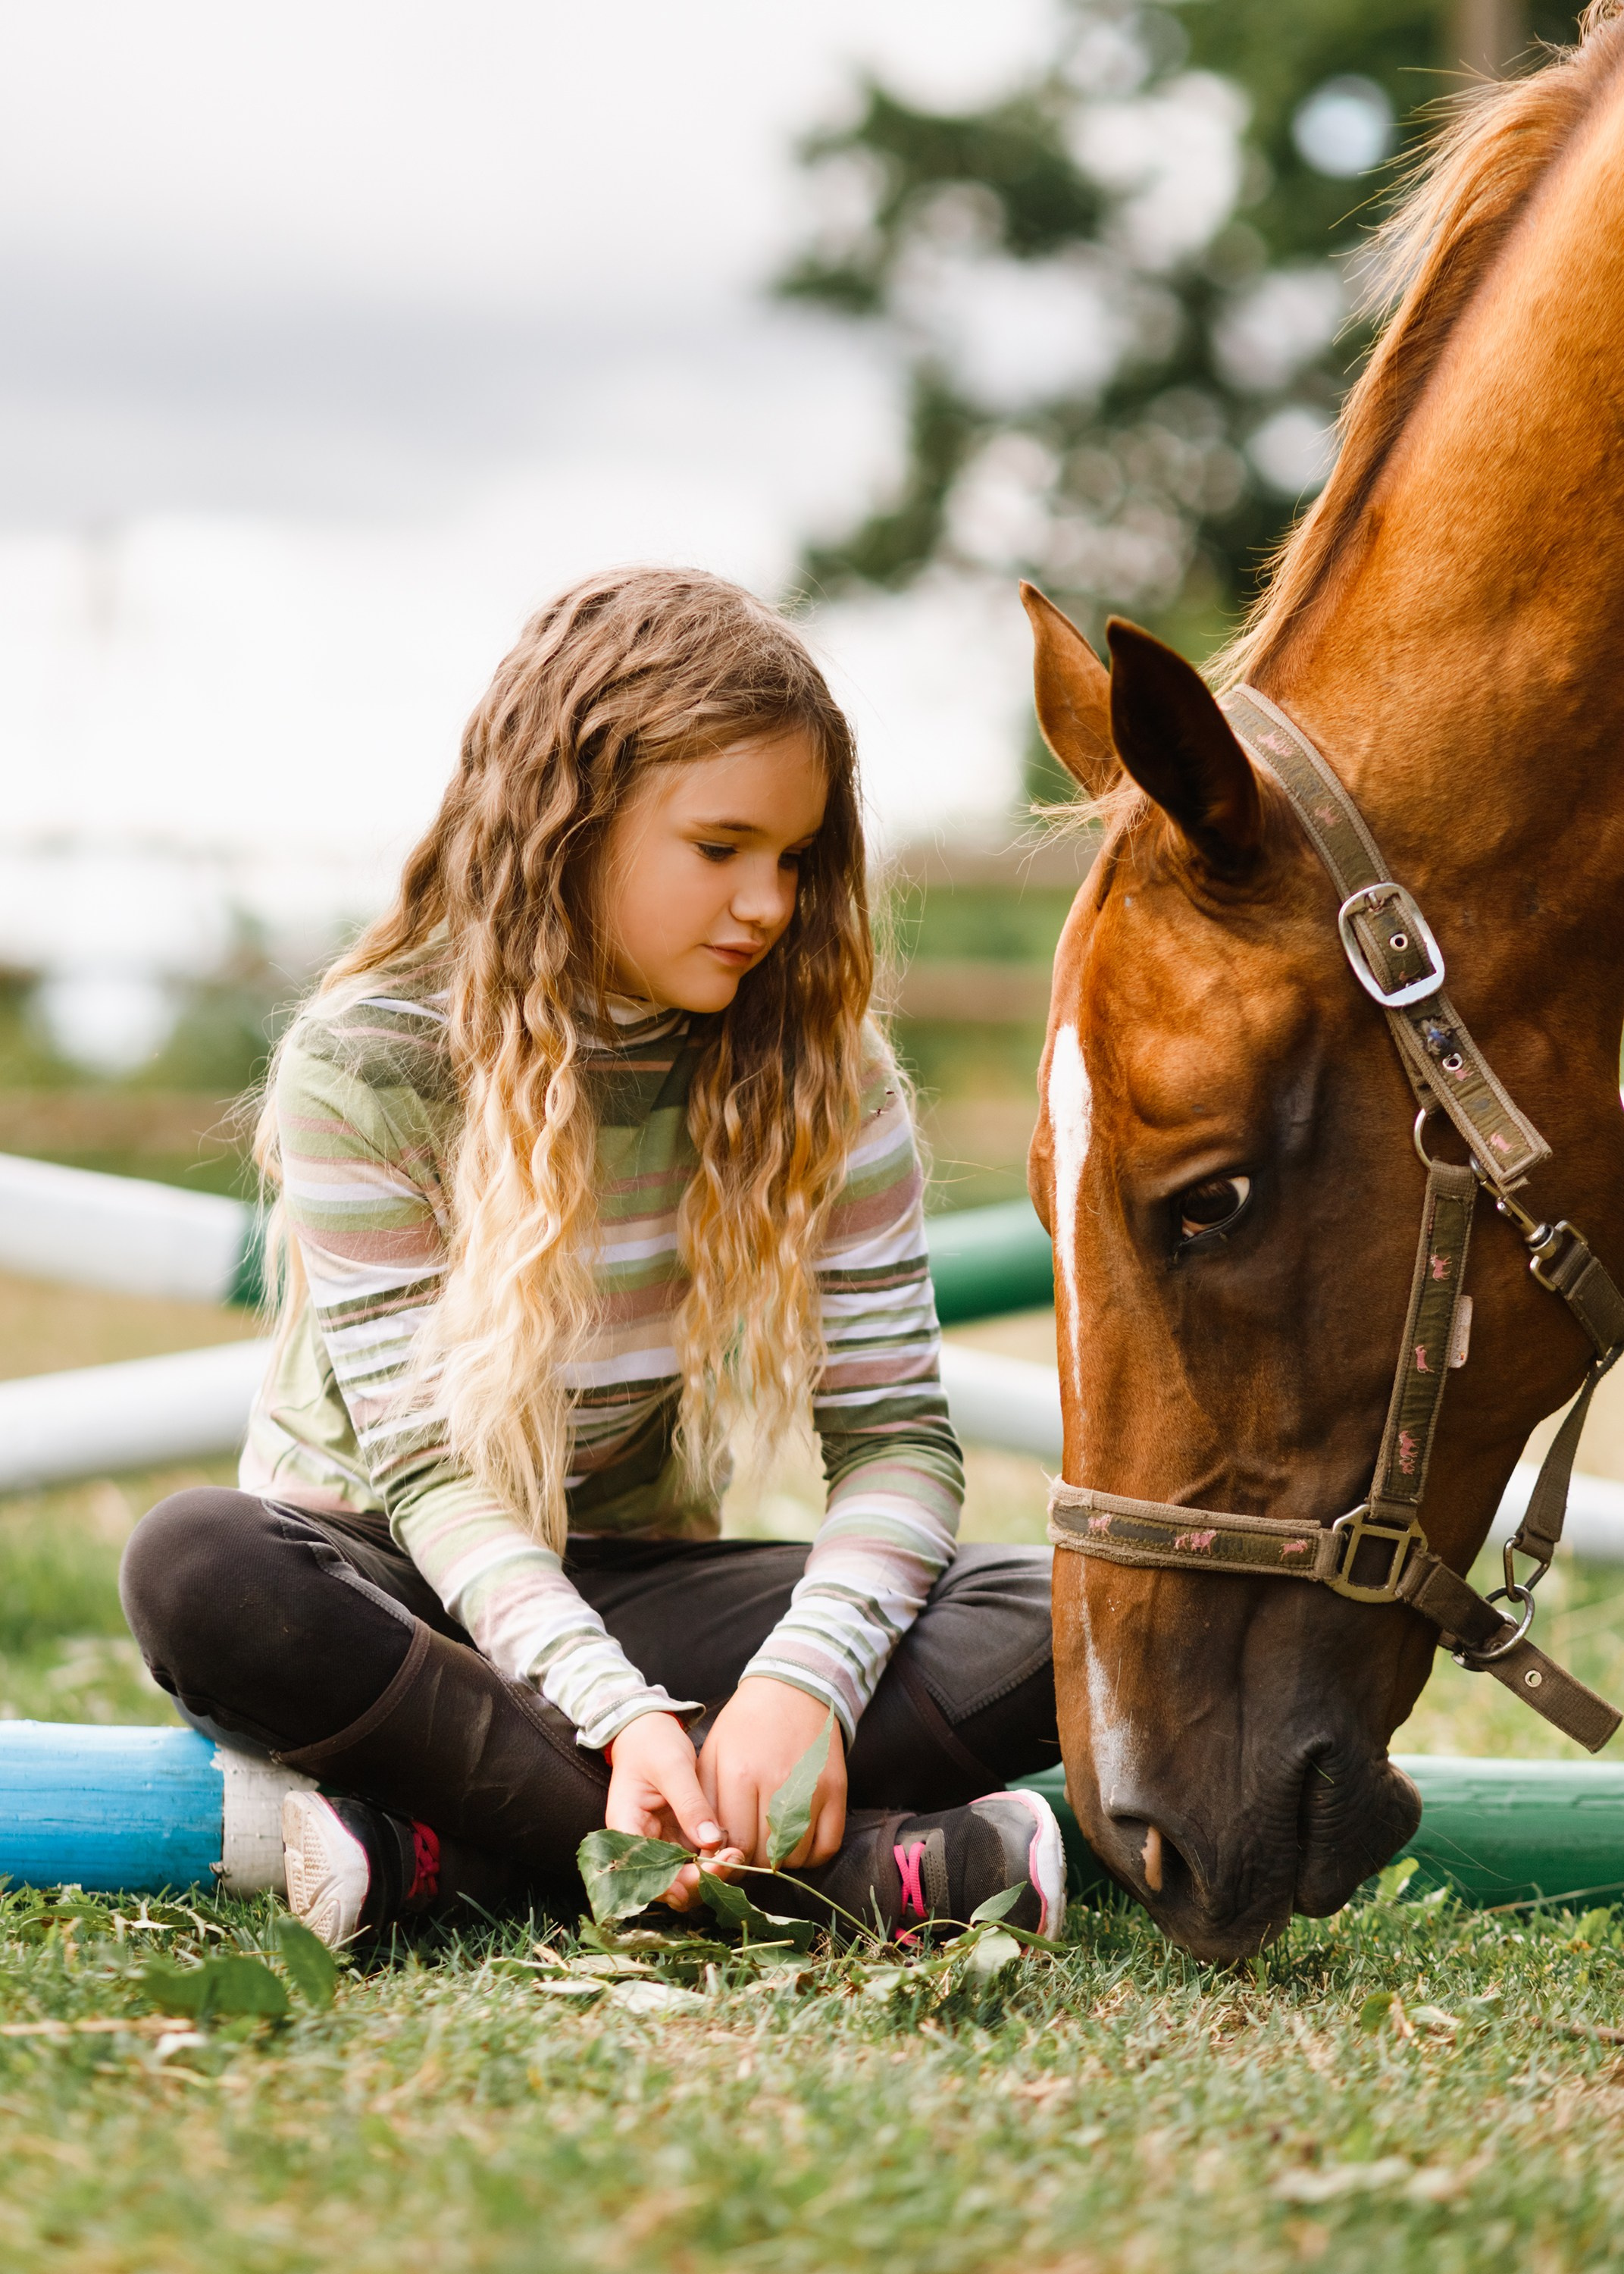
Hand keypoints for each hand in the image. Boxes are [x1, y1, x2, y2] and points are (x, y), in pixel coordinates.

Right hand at [604, 1710, 743, 1911]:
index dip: (678, 1881)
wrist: (648, 1729)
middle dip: (700, 1880)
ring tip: (736, 1853)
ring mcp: (659, 1843)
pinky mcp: (676, 1838)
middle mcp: (640, 1843)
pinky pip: (694, 1861)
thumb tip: (712, 1841)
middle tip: (732, 1858)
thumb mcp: (672, 1767)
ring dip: (710, 1873)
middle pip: (667, 1883)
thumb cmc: (652, 1743)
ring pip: (683, 1877)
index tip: (711, 1868)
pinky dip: (712, 1859)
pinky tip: (732, 1846)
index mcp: (626, 1828)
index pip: (646, 1873)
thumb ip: (690, 1804)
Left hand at [697, 1676, 846, 1870]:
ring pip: (796, 1857)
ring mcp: (811, 1788)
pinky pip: (827, 1847)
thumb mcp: (713, 1754)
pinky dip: (811, 1855)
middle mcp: (777, 1784)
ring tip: (771, 1842)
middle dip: (752, 1861)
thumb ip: (705, 1801)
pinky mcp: (837, 1790)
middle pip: (765, 1855)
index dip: (728, 1858)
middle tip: (748, 1849)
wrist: (792, 1690)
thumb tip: (705, 1848)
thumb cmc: (745, 1725)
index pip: (735, 1844)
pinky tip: (797, 1841)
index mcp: (740, 1774)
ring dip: (781, 1860)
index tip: (727, 1854)